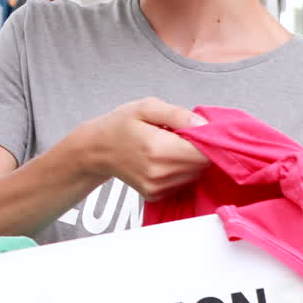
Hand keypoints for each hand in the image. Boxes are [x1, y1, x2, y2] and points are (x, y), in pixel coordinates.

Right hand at [79, 97, 209, 200]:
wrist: (96, 149)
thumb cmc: (120, 125)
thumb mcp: (146, 107)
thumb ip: (177, 114)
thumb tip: (203, 125)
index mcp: (158, 149)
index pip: (204, 153)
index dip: (207, 140)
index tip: (196, 131)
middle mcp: (159, 172)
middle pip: (202, 165)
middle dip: (197, 149)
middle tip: (178, 136)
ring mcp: (157, 187)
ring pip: (195, 175)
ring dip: (189, 161)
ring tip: (169, 146)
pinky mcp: (155, 195)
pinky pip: (182, 183)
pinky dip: (179, 171)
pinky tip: (163, 160)